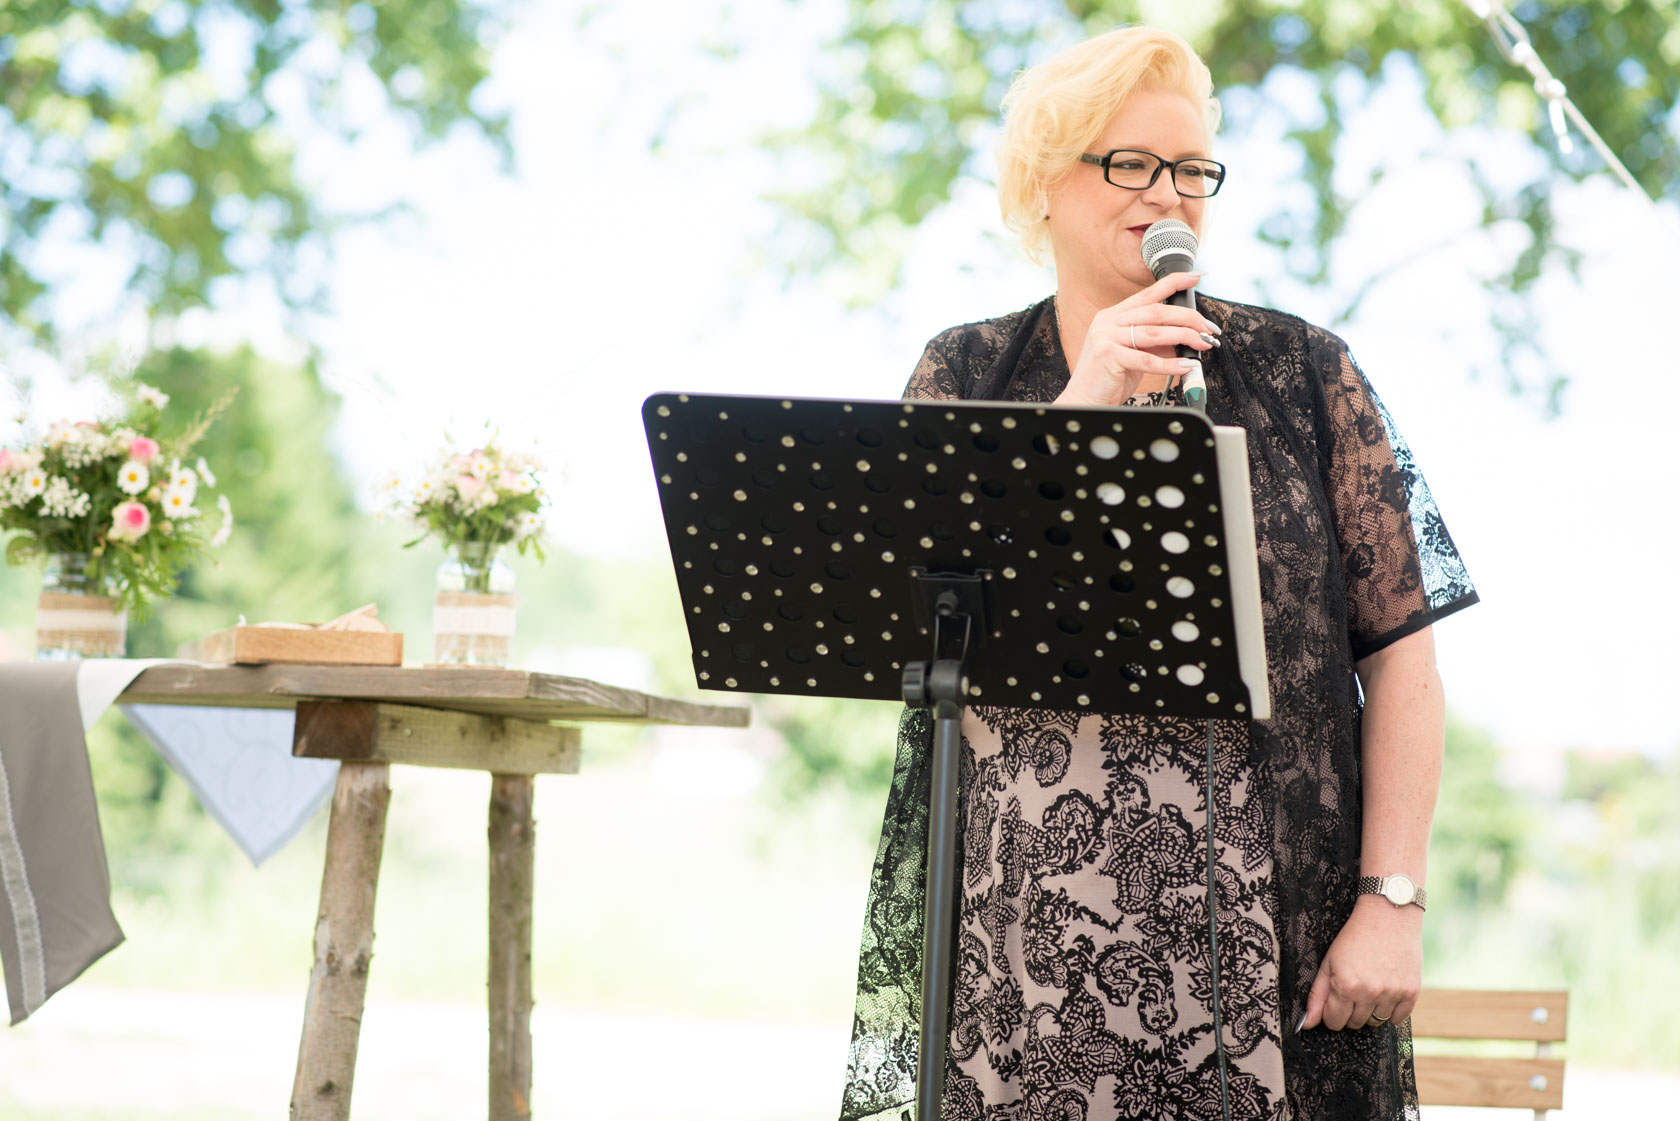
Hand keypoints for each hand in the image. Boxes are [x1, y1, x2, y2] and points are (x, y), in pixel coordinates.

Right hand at [1055, 271, 1219, 406]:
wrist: (1084, 401)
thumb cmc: (1108, 379)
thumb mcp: (1134, 355)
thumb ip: (1155, 343)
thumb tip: (1186, 339)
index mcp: (1113, 316)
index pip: (1147, 294)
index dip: (1173, 283)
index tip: (1196, 277)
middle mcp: (1108, 321)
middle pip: (1156, 312)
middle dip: (1188, 318)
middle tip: (1207, 328)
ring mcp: (1105, 336)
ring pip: (1154, 332)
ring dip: (1184, 337)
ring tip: (1203, 344)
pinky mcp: (1108, 355)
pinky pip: (1147, 359)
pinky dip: (1170, 364)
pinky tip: (1185, 366)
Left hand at [1300, 897, 1422, 1031]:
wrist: (1388, 916)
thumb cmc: (1354, 937)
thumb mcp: (1329, 962)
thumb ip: (1317, 995)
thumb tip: (1306, 1023)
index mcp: (1346, 986)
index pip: (1334, 1022)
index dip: (1331, 1013)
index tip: (1335, 1002)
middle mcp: (1369, 993)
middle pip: (1355, 1024)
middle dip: (1349, 1011)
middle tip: (1353, 990)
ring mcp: (1392, 993)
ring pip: (1376, 1022)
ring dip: (1370, 1011)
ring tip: (1369, 987)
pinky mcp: (1411, 992)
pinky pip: (1398, 1019)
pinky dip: (1391, 1012)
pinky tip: (1385, 993)